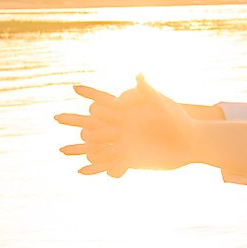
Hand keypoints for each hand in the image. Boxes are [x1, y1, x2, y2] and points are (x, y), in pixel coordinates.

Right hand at [55, 77, 200, 176]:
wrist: (188, 142)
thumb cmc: (178, 120)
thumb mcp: (161, 104)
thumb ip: (148, 91)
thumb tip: (138, 76)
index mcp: (128, 111)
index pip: (104, 100)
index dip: (90, 93)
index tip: (74, 86)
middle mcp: (121, 127)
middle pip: (93, 122)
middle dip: (75, 119)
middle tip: (58, 117)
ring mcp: (123, 142)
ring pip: (95, 145)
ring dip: (78, 147)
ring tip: (61, 150)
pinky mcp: (128, 158)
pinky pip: (107, 163)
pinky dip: (94, 167)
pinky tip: (80, 171)